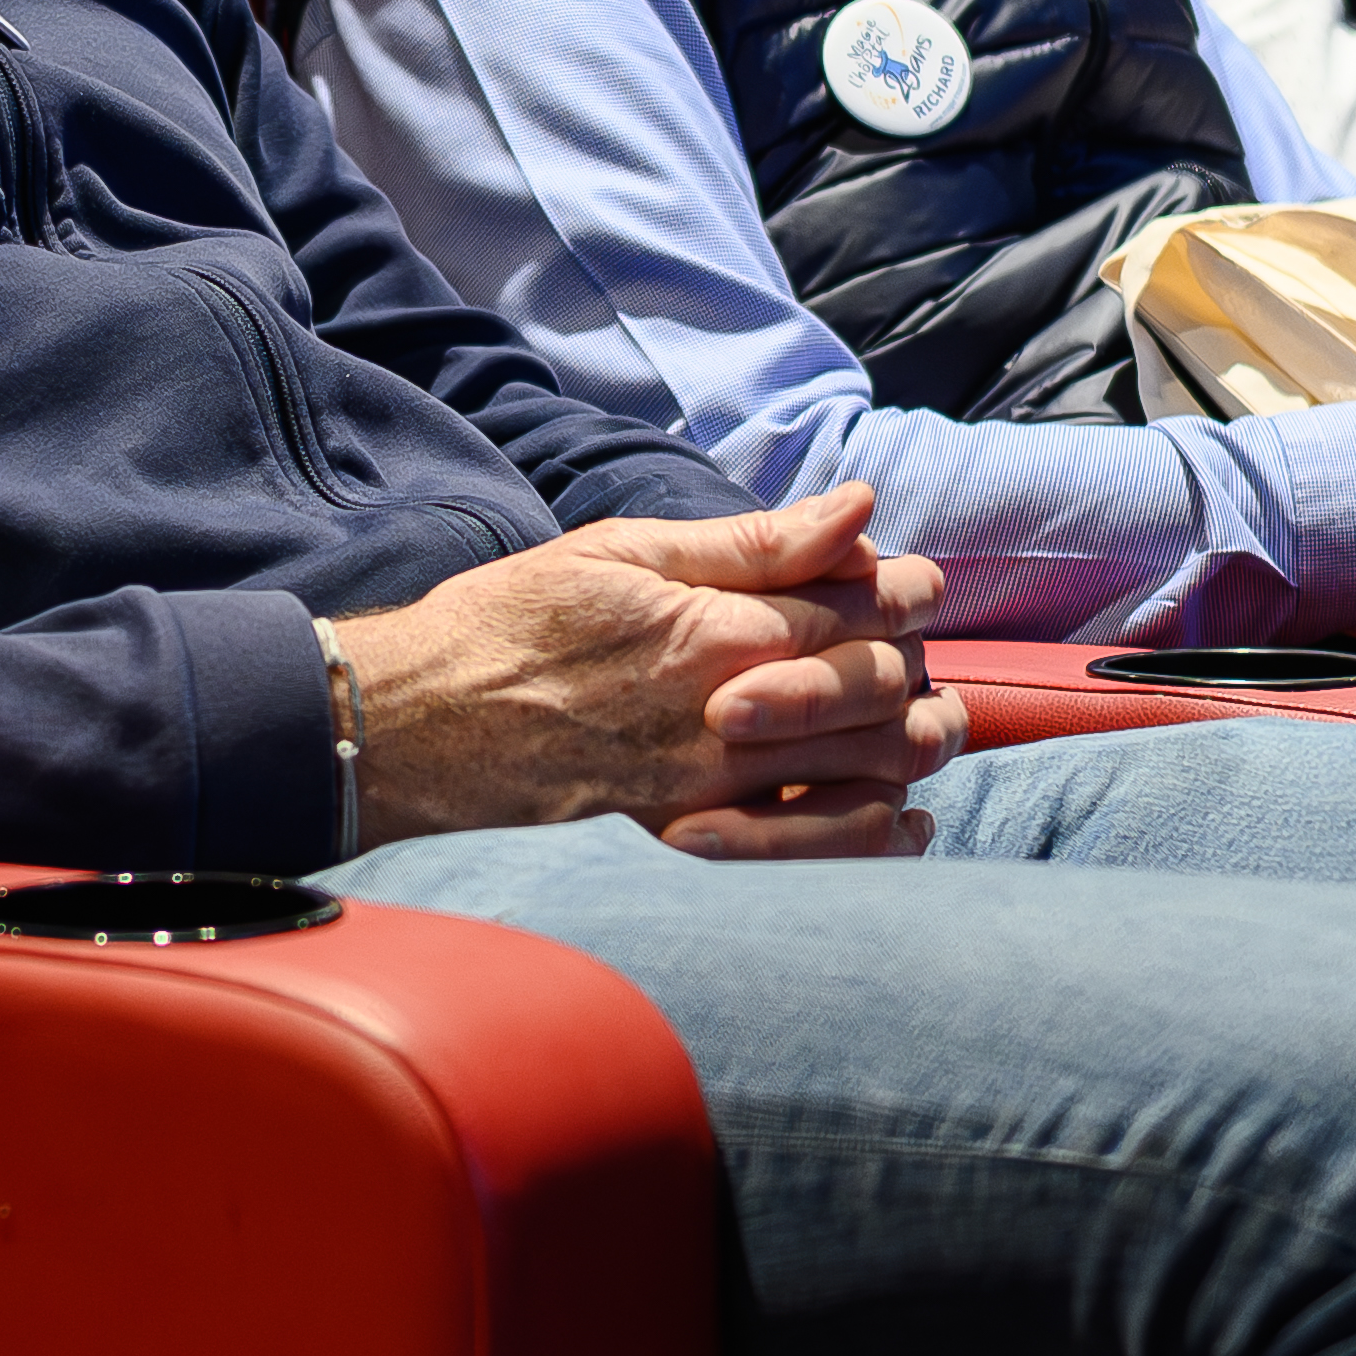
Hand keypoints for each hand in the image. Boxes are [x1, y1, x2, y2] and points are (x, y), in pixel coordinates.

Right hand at [339, 481, 963, 858]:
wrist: (421, 720)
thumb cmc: (513, 622)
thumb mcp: (626, 550)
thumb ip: (751, 540)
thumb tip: (858, 505)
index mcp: (720, 626)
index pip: (858, 603)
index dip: (905, 588)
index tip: (920, 580)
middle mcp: (731, 710)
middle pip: (876, 685)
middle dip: (917, 660)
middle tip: (926, 646)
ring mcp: (715, 781)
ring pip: (864, 766)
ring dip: (916, 743)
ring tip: (933, 723)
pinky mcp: (692, 834)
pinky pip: (813, 850)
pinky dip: (874, 837)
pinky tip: (905, 823)